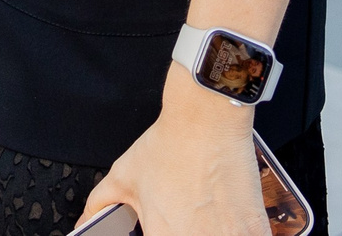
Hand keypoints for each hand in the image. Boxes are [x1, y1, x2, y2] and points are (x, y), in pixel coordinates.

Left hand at [83, 73, 269, 235]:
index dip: (163, 234)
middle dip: (191, 231)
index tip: (168, 226)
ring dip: (214, 231)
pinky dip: (237, 232)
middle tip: (191, 218)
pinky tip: (230, 220)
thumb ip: (101, 205)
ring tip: (210, 218)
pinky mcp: (255, 230)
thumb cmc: (171, 145)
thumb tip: (86, 221)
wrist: (207, 117)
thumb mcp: (124, 175)